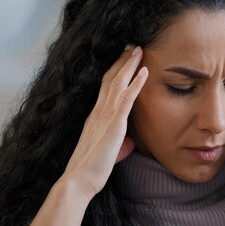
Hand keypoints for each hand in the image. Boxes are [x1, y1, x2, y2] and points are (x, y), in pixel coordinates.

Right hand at [59, 45, 147, 199]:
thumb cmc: (91, 170)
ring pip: (118, 83)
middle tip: (132, 45)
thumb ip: (119, 145)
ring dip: (130, 64)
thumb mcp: (108, 154)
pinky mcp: (114, 124)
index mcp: (95, 117)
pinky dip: (136, 83)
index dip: (115, 71)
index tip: (124, 58)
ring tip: (139, 49)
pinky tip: (144, 72)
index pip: (106, 87)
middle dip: (122, 60)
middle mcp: (98, 112)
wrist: (79, 180)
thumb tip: (129, 144)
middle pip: (111, 78)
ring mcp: (105, 116)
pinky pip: (127, 99)